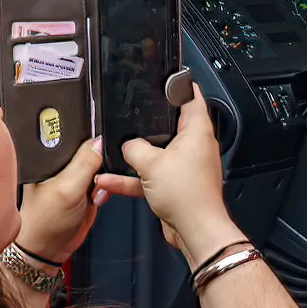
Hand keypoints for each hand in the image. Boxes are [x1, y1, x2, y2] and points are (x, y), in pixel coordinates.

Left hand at [17, 137, 113, 263]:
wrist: (50, 248)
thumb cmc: (44, 222)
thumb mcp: (67, 189)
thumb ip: (84, 163)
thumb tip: (100, 140)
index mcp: (48, 155)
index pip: (75, 135)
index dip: (91, 142)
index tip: (99, 156)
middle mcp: (61, 163)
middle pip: (91, 148)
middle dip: (100, 162)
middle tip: (95, 179)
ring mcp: (74, 175)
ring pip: (101, 165)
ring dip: (105, 178)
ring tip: (93, 193)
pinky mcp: (85, 188)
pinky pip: (105, 180)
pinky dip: (106, 188)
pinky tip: (96, 198)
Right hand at [104, 88, 241, 260]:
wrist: (195, 230)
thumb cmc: (187, 195)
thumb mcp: (151, 163)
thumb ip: (134, 148)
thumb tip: (128, 145)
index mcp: (197, 131)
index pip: (192, 98)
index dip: (181, 85)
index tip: (170, 77)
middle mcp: (195, 146)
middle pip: (173, 125)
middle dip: (152, 121)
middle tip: (137, 110)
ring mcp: (186, 166)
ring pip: (158, 153)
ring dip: (137, 155)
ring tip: (116, 149)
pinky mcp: (177, 185)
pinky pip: (151, 176)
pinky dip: (133, 178)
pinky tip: (109, 180)